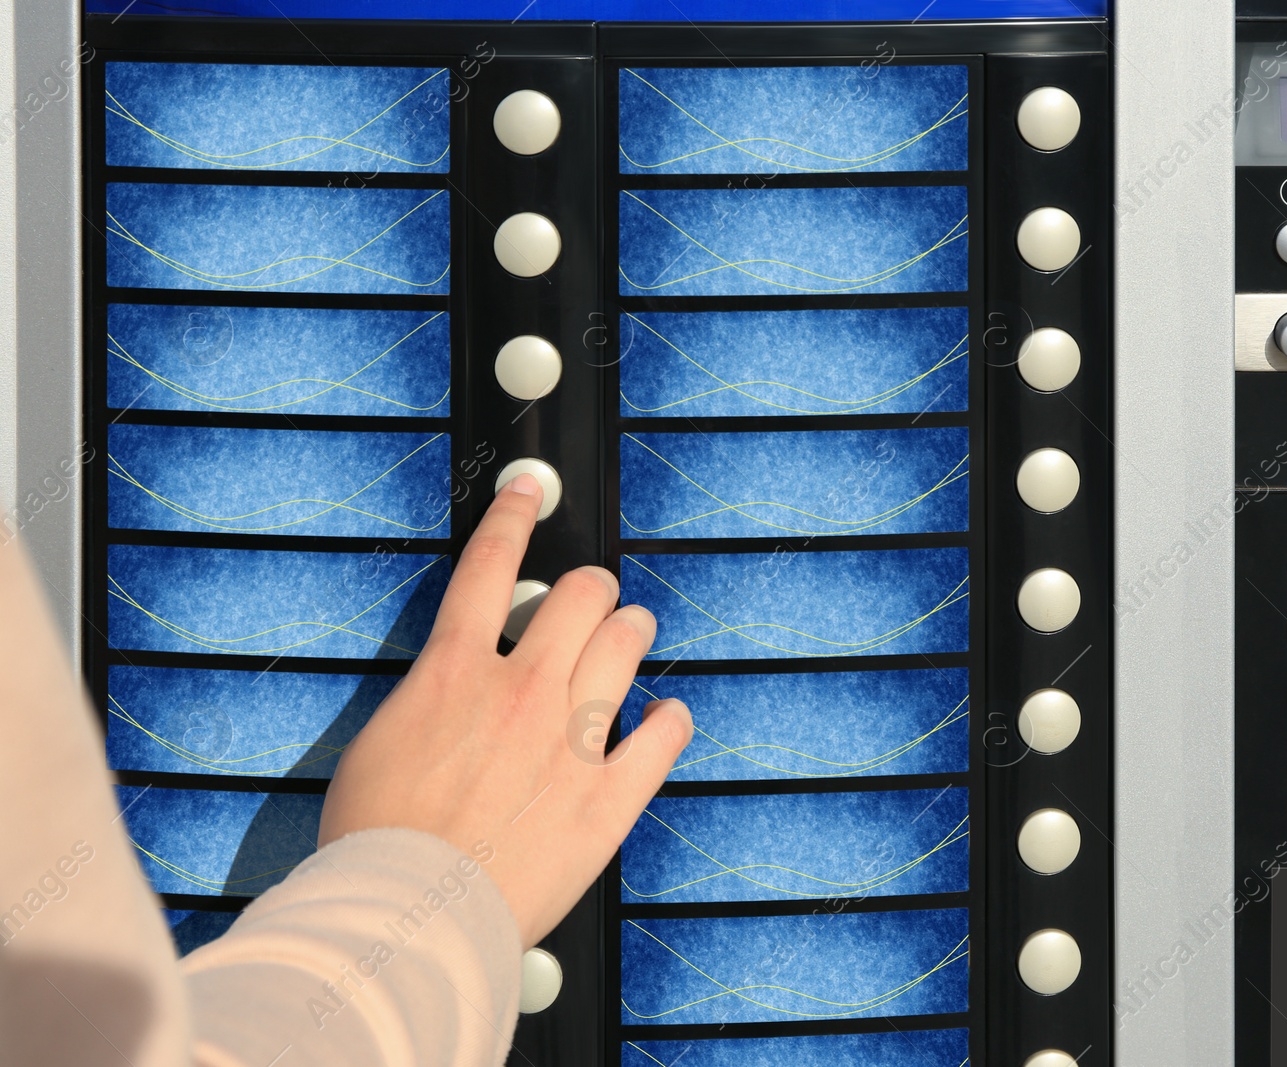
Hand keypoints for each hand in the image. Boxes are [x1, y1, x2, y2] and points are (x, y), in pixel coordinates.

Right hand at [319, 474, 691, 948]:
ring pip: (627, 646)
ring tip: (633, 634)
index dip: (513, 516)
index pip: (488, 567)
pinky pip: (664, 736)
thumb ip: (428, 702)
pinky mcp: (607, 797)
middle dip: (594, 588)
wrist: (405, 915)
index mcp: (455, 673)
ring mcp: (571, 740)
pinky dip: (670, 721)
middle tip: (595, 598)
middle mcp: (522, 690)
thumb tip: (451, 691)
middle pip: (582, 596)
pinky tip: (666, 718)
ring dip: (633, 631)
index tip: (528, 491)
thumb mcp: (380, 744)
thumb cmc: (376, 844)